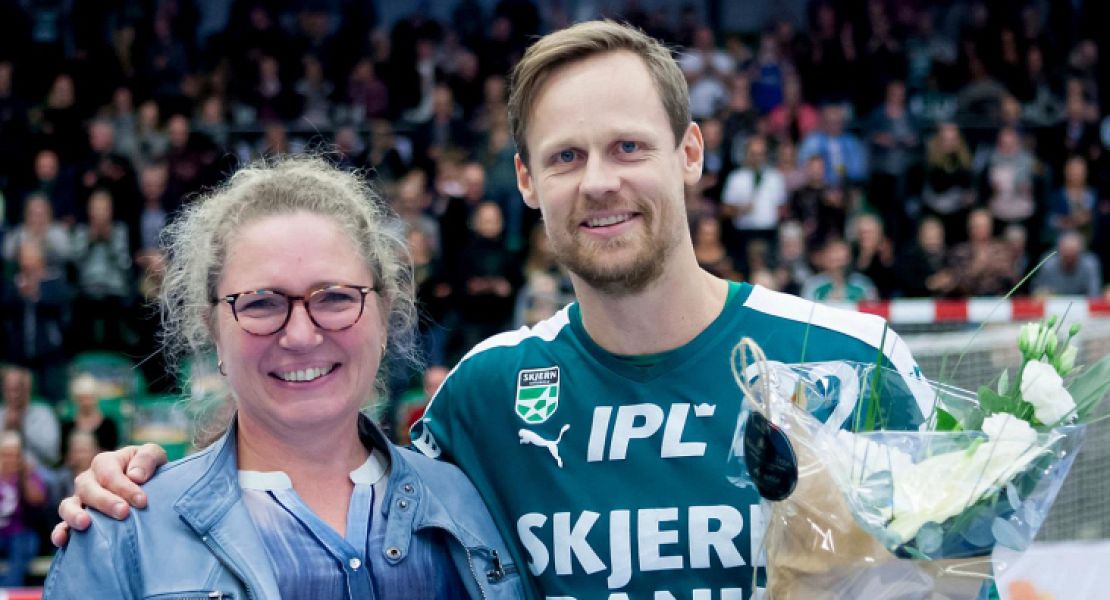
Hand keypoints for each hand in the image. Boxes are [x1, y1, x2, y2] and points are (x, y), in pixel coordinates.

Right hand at [51, 444, 167, 546]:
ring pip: (67, 505)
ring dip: (74, 514)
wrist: (148, 486)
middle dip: (105, 501)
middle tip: (123, 513)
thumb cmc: (148, 470)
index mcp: (105, 462)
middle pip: (87, 488)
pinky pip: (62, 526)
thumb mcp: (154, 456)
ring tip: (85, 524)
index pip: (108, 472)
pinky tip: (63, 541)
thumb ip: (147, 458)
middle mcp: (88, 480)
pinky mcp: (76, 519)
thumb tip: (135, 475)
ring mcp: (80, 500)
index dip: (124, 487)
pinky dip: (60, 532)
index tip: (142, 501)